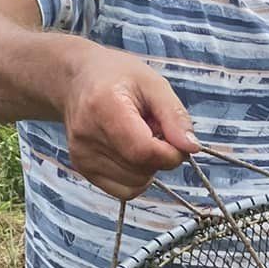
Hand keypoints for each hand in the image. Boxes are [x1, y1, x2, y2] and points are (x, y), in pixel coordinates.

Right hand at [60, 48, 198, 199]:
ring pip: (135, 184)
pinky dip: (136, 177)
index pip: (144, 151)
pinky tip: (130, 153)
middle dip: (160, 157)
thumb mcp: (153, 83)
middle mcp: (87, 136)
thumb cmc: (117, 77)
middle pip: (141, 170)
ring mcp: (82, 156)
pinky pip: (123, 190)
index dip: (170, 153)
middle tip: (153, 130)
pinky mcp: (83, 169)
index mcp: (103, 108)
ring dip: (148, 167)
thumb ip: (174, 115)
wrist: (77, 81)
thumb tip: (191, 147)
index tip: (177, 140)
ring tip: (138, 137)